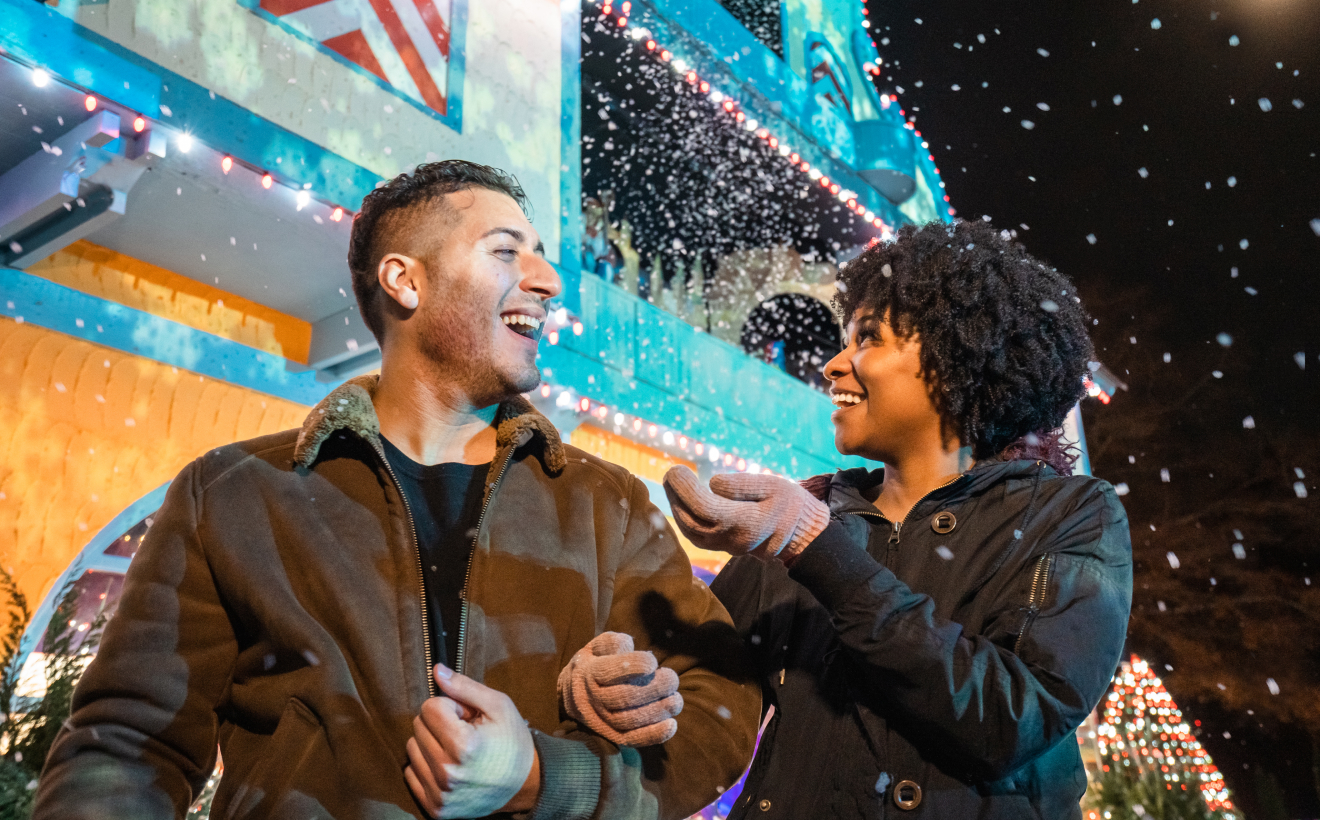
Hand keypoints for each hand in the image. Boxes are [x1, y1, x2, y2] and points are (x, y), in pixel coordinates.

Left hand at [404, 665, 538, 818]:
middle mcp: (448, 772)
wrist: (525, 783)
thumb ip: (464, 686)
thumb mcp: (498, 706)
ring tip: (457, 750)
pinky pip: (411, 773)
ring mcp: (440, 794)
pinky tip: (449, 766)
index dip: (451, 706)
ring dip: (431, 744)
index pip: (430, 707)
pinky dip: (426, 765)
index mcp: (464, 745)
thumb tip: (436, 670)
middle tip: (464, 733)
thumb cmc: (512, 741)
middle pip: (418, 726)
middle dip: (439, 724)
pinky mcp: (435, 808)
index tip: (467, 717)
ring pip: (412, 748)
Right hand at [557, 632, 681, 746]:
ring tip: (676, 700)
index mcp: (588, 672)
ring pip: (628, 721)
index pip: (608, 672)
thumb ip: (612, 642)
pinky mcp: (610, 736)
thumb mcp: (596, 646)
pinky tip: (671, 724)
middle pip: (622, 698)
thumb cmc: (594, 664)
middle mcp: (592, 699)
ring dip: (657, 711)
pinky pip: (631, 740)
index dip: (634, 666)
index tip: (653, 662)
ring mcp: (600, 720)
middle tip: (672, 679)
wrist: (572, 693)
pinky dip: (652, 735)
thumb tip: (629, 646)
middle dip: (653, 689)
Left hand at [663, 466, 830, 560]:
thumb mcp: (775, 487)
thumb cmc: (792, 506)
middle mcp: (733, 539)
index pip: (705, 509)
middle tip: (670, 473)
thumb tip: (712, 483)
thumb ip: (743, 485)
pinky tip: (681, 502)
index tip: (676, 470)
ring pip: (692, 533)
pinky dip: (685, 519)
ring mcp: (729, 547)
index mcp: (746, 523)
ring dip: (677, 508)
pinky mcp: (727, 547)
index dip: (685, 490)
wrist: (805, 537)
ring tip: (672, 485)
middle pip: (692, 522)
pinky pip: (698, 537)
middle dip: (676, 497)